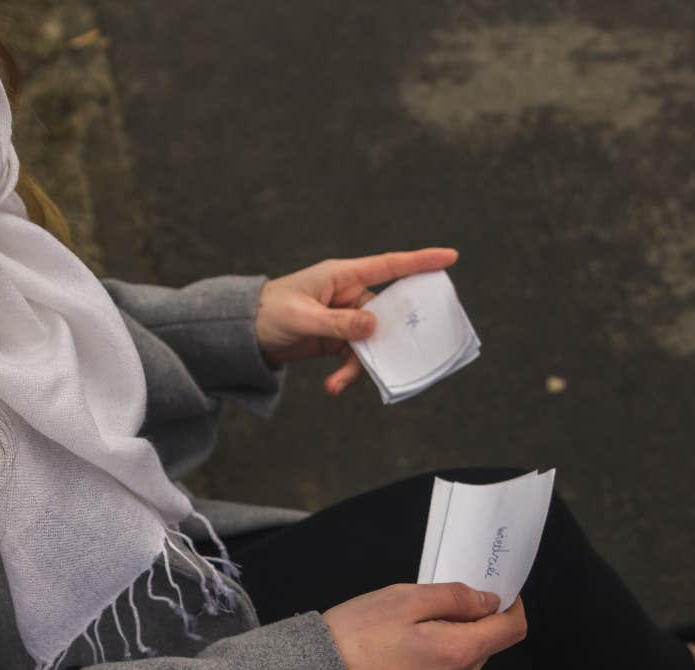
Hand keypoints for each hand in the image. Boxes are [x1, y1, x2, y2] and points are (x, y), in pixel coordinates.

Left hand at [255, 247, 458, 394]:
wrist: (243, 333)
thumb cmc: (268, 312)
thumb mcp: (303, 318)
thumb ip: (339, 323)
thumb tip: (373, 326)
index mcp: (342, 276)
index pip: (388, 265)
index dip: (420, 261)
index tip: (450, 258)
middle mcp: (348, 294)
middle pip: (385, 314)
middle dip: (388, 338)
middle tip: (393, 357)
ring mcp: (344, 318)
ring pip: (370, 341)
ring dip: (357, 365)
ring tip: (336, 384)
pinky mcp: (336, 339)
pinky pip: (354, 355)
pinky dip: (346, 373)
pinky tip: (332, 386)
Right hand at [321, 583, 526, 669]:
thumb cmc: (355, 635)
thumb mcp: (404, 598)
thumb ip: (454, 597)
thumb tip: (489, 601)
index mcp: (457, 653)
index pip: (511, 630)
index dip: (510, 605)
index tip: (497, 592)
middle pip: (483, 646)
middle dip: (467, 622)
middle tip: (427, 606)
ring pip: (462, 664)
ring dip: (448, 643)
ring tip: (404, 632)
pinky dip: (431, 664)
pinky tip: (398, 655)